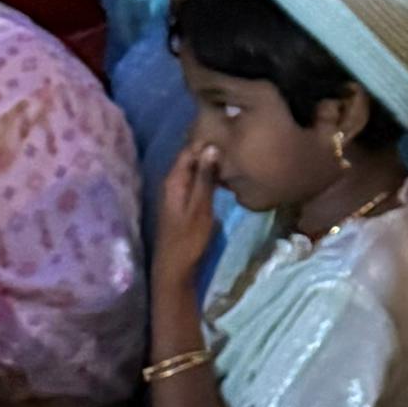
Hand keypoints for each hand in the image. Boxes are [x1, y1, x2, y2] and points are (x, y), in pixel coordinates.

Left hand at [154, 134, 221, 302]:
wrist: (174, 268)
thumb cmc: (188, 238)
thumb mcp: (201, 207)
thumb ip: (205, 178)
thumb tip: (211, 147)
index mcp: (173, 180)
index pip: (189, 149)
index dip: (207, 141)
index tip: (229, 137)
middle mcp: (171, 183)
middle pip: (191, 158)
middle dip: (210, 152)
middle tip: (236, 149)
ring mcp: (175, 194)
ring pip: (194, 170)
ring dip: (210, 166)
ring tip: (233, 162)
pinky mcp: (182, 203)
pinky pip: (195, 182)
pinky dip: (208, 178)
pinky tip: (223, 181)